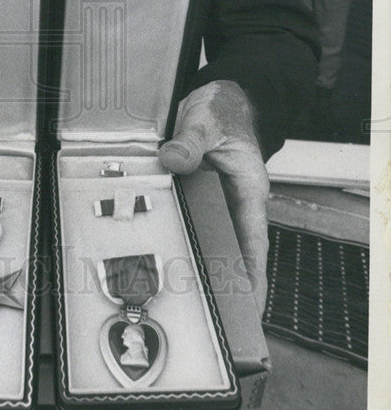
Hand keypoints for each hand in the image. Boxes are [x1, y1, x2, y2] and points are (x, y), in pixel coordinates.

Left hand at [158, 80, 269, 316]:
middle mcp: (233, 199)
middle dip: (220, 279)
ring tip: (177, 295)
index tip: (249, 303)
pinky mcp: (192, 193)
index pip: (253, 238)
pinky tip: (155, 252)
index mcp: (248, 187)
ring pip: (204, 236)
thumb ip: (191, 141)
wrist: (217, 97)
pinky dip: (173, 234)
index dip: (251, 272)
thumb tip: (174, 159)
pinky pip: (183, 218)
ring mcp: (212, 198)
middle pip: (228, 246)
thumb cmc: (223, 109)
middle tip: (205, 312)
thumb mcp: (207, 121)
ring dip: (194, 259)